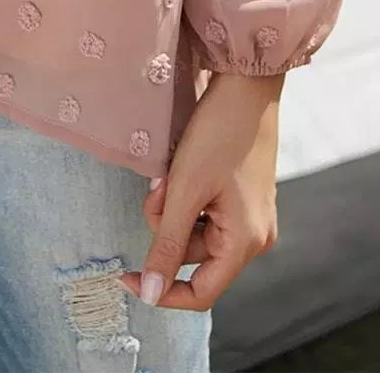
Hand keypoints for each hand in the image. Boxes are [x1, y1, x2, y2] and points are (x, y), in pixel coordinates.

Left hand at [118, 71, 283, 312]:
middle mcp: (254, 237)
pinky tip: (183, 166)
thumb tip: (149, 293)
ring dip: (172, 206)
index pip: (200, 293)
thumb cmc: (219, 135)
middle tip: (160, 185)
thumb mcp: (186, 191)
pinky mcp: (242, 197)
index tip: (124, 275)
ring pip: (193, 230)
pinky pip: (204, 211)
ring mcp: (250, 216)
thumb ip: (167, 245)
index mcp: (246, 243)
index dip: (161, 290)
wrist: (246, 86)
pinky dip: (185, 195)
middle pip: (192, 255)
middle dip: (166, 223)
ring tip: (172, 170)